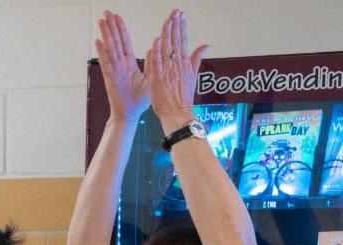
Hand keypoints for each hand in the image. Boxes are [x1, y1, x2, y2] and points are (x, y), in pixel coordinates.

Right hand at [95, 11, 148, 121]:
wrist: (130, 114)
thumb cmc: (139, 100)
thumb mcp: (151, 78)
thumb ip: (153, 62)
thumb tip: (155, 46)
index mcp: (129, 64)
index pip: (125, 42)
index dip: (121, 29)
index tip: (117, 18)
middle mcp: (120, 65)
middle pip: (115, 41)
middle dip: (111, 27)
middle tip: (107, 13)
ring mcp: (114, 70)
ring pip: (110, 48)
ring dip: (106, 34)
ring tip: (102, 22)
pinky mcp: (111, 78)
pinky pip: (106, 63)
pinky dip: (102, 52)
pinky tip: (99, 42)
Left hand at [145, 9, 208, 132]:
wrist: (178, 113)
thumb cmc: (182, 98)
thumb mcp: (192, 76)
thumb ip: (197, 59)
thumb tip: (206, 46)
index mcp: (185, 63)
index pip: (183, 41)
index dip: (182, 27)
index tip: (181, 15)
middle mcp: (177, 65)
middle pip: (176, 41)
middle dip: (176, 25)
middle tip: (175, 12)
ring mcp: (168, 71)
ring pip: (167, 49)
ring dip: (167, 34)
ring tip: (168, 20)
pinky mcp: (158, 79)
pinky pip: (157, 63)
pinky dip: (157, 52)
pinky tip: (157, 41)